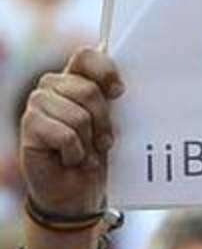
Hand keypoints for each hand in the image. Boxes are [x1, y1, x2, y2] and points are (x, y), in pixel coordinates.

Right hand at [19, 48, 123, 215]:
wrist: (77, 192)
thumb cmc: (97, 156)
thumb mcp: (113, 126)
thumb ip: (115, 102)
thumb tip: (125, 86)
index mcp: (77, 79)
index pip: (87, 56)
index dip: (105, 71)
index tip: (119, 92)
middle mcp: (55, 86)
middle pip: (88, 90)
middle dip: (104, 122)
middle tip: (103, 141)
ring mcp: (39, 103)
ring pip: (79, 116)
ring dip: (89, 142)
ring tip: (85, 151)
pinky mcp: (29, 125)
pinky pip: (65, 135)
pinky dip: (75, 153)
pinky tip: (70, 158)